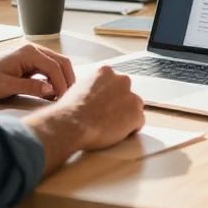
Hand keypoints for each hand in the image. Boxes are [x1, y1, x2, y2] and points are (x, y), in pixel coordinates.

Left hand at [0, 44, 75, 100]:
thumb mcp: (6, 86)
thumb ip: (30, 87)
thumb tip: (51, 90)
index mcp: (29, 53)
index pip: (54, 67)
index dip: (62, 84)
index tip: (63, 100)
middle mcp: (34, 49)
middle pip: (61, 62)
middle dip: (67, 80)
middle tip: (68, 98)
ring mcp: (33, 54)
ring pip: (57, 65)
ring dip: (62, 80)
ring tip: (62, 97)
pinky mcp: (31, 61)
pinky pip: (49, 69)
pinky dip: (54, 80)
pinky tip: (52, 93)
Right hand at [23, 65, 146, 172]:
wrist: (72, 124)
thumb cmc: (69, 111)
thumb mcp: (78, 89)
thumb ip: (91, 88)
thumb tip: (92, 95)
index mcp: (106, 72)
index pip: (115, 83)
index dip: (110, 97)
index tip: (105, 105)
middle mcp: (122, 81)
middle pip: (127, 94)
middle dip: (120, 105)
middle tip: (107, 118)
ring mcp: (131, 97)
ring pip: (134, 108)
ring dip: (126, 117)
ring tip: (110, 127)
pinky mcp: (136, 115)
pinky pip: (138, 123)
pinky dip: (130, 130)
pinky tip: (116, 134)